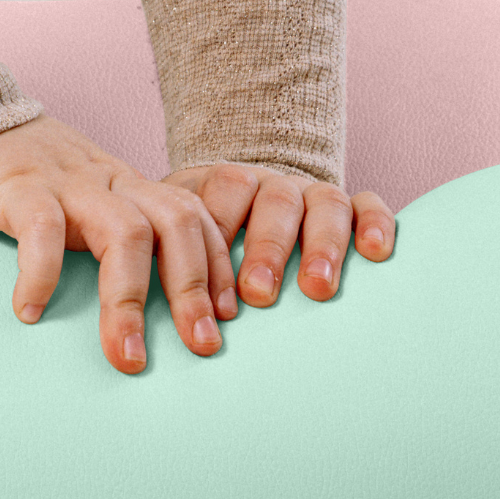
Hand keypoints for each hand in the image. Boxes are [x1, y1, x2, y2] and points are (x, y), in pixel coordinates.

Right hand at [0, 119, 239, 376]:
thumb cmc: (20, 176)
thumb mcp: (79, 197)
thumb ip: (109, 232)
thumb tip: (141, 305)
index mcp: (125, 185)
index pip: (191, 215)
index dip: (216, 265)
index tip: (227, 317)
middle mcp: (106, 180)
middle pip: (174, 223)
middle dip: (192, 289)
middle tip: (200, 346)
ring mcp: (65, 181)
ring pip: (123, 232)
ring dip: (131, 300)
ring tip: (125, 355)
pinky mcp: (17, 185)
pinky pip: (42, 230)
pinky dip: (43, 274)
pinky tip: (30, 312)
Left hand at [177, 164, 395, 304]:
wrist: (249, 208)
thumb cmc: (207, 249)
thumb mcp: (179, 243)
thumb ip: (163, 265)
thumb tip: (124, 312)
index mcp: (222, 186)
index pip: (220, 195)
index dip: (218, 238)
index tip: (214, 287)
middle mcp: (269, 186)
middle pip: (272, 201)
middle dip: (267, 248)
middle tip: (259, 294)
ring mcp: (310, 195)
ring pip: (323, 202)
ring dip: (320, 245)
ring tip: (316, 288)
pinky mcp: (348, 208)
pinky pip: (367, 204)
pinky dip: (374, 222)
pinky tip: (375, 252)